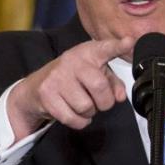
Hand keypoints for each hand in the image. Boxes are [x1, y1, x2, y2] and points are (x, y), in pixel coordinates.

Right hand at [7, 36, 135, 139]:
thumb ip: (113, 84)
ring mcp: (57, 77)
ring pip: (86, 106)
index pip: (105, 48)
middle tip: (100, 102)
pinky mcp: (46, 95)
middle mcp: (72, 61)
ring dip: (90, 113)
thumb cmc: (73, 79)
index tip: (129, 42)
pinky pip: (73, 118)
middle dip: (105, 102)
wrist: (35, 87)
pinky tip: (75, 113)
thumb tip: (120, 96)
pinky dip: (79, 122)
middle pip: (99, 86)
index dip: (118, 46)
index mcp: (88, 53)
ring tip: (83, 105)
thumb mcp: (96, 74)